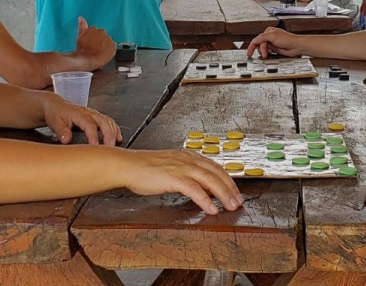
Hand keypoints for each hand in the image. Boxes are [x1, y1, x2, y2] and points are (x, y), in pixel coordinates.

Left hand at [43, 96, 121, 145]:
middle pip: (103, 121)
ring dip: (114, 131)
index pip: (89, 125)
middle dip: (109, 133)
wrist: (55, 105)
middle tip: (110, 146)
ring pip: (107, 121)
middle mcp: (88, 113)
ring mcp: (93, 114)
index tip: (95, 146)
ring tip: (116, 143)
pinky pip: (108, 121)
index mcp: (79, 114)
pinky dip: (115, 129)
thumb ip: (61, 131)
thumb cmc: (55, 113)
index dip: (93, 136)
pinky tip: (118, 137)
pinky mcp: (96, 117)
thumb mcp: (54, 122)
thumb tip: (66, 140)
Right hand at [73, 17, 115, 66]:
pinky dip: (109, 50)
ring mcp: (108, 39)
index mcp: (94, 29)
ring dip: (104, 45)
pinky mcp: (113, 46)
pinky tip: (104, 53)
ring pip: (107, 41)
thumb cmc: (82, 50)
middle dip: (99, 40)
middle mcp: (102, 32)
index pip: (95, 31)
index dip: (92, 39)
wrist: (88, 60)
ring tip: (99, 52)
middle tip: (94, 48)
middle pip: (102, 35)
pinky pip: (113, 47)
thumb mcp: (79, 36)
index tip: (90, 43)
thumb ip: (82, 25)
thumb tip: (81, 17)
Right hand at [120, 149, 243, 214]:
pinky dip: (206, 200)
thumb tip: (204, 188)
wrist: (127, 166)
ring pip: (210, 180)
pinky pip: (194, 189)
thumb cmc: (144, 169)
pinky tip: (212, 209)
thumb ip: (187, 175)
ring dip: (223, 194)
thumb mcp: (171, 168)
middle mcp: (188, 159)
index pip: (215, 167)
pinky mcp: (173, 177)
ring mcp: (181, 167)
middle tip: (238, 202)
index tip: (235, 192)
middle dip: (230, 188)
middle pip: (217, 173)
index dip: (228, 180)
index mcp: (188, 156)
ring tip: (231, 207)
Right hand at [246, 27, 300, 57]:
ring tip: (268, 53)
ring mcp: (272, 43)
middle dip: (261, 49)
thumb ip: (262, 38)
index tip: (249, 53)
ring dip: (264, 52)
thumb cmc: (288, 39)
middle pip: (259, 44)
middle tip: (264, 54)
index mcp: (268, 31)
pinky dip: (267, 53)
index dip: (252, 46)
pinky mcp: (274, 49)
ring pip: (263, 49)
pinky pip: (267, 52)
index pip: (257, 39)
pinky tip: (270, 54)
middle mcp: (269, 37)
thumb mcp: (272, 36)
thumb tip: (254, 40)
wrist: (296, 46)